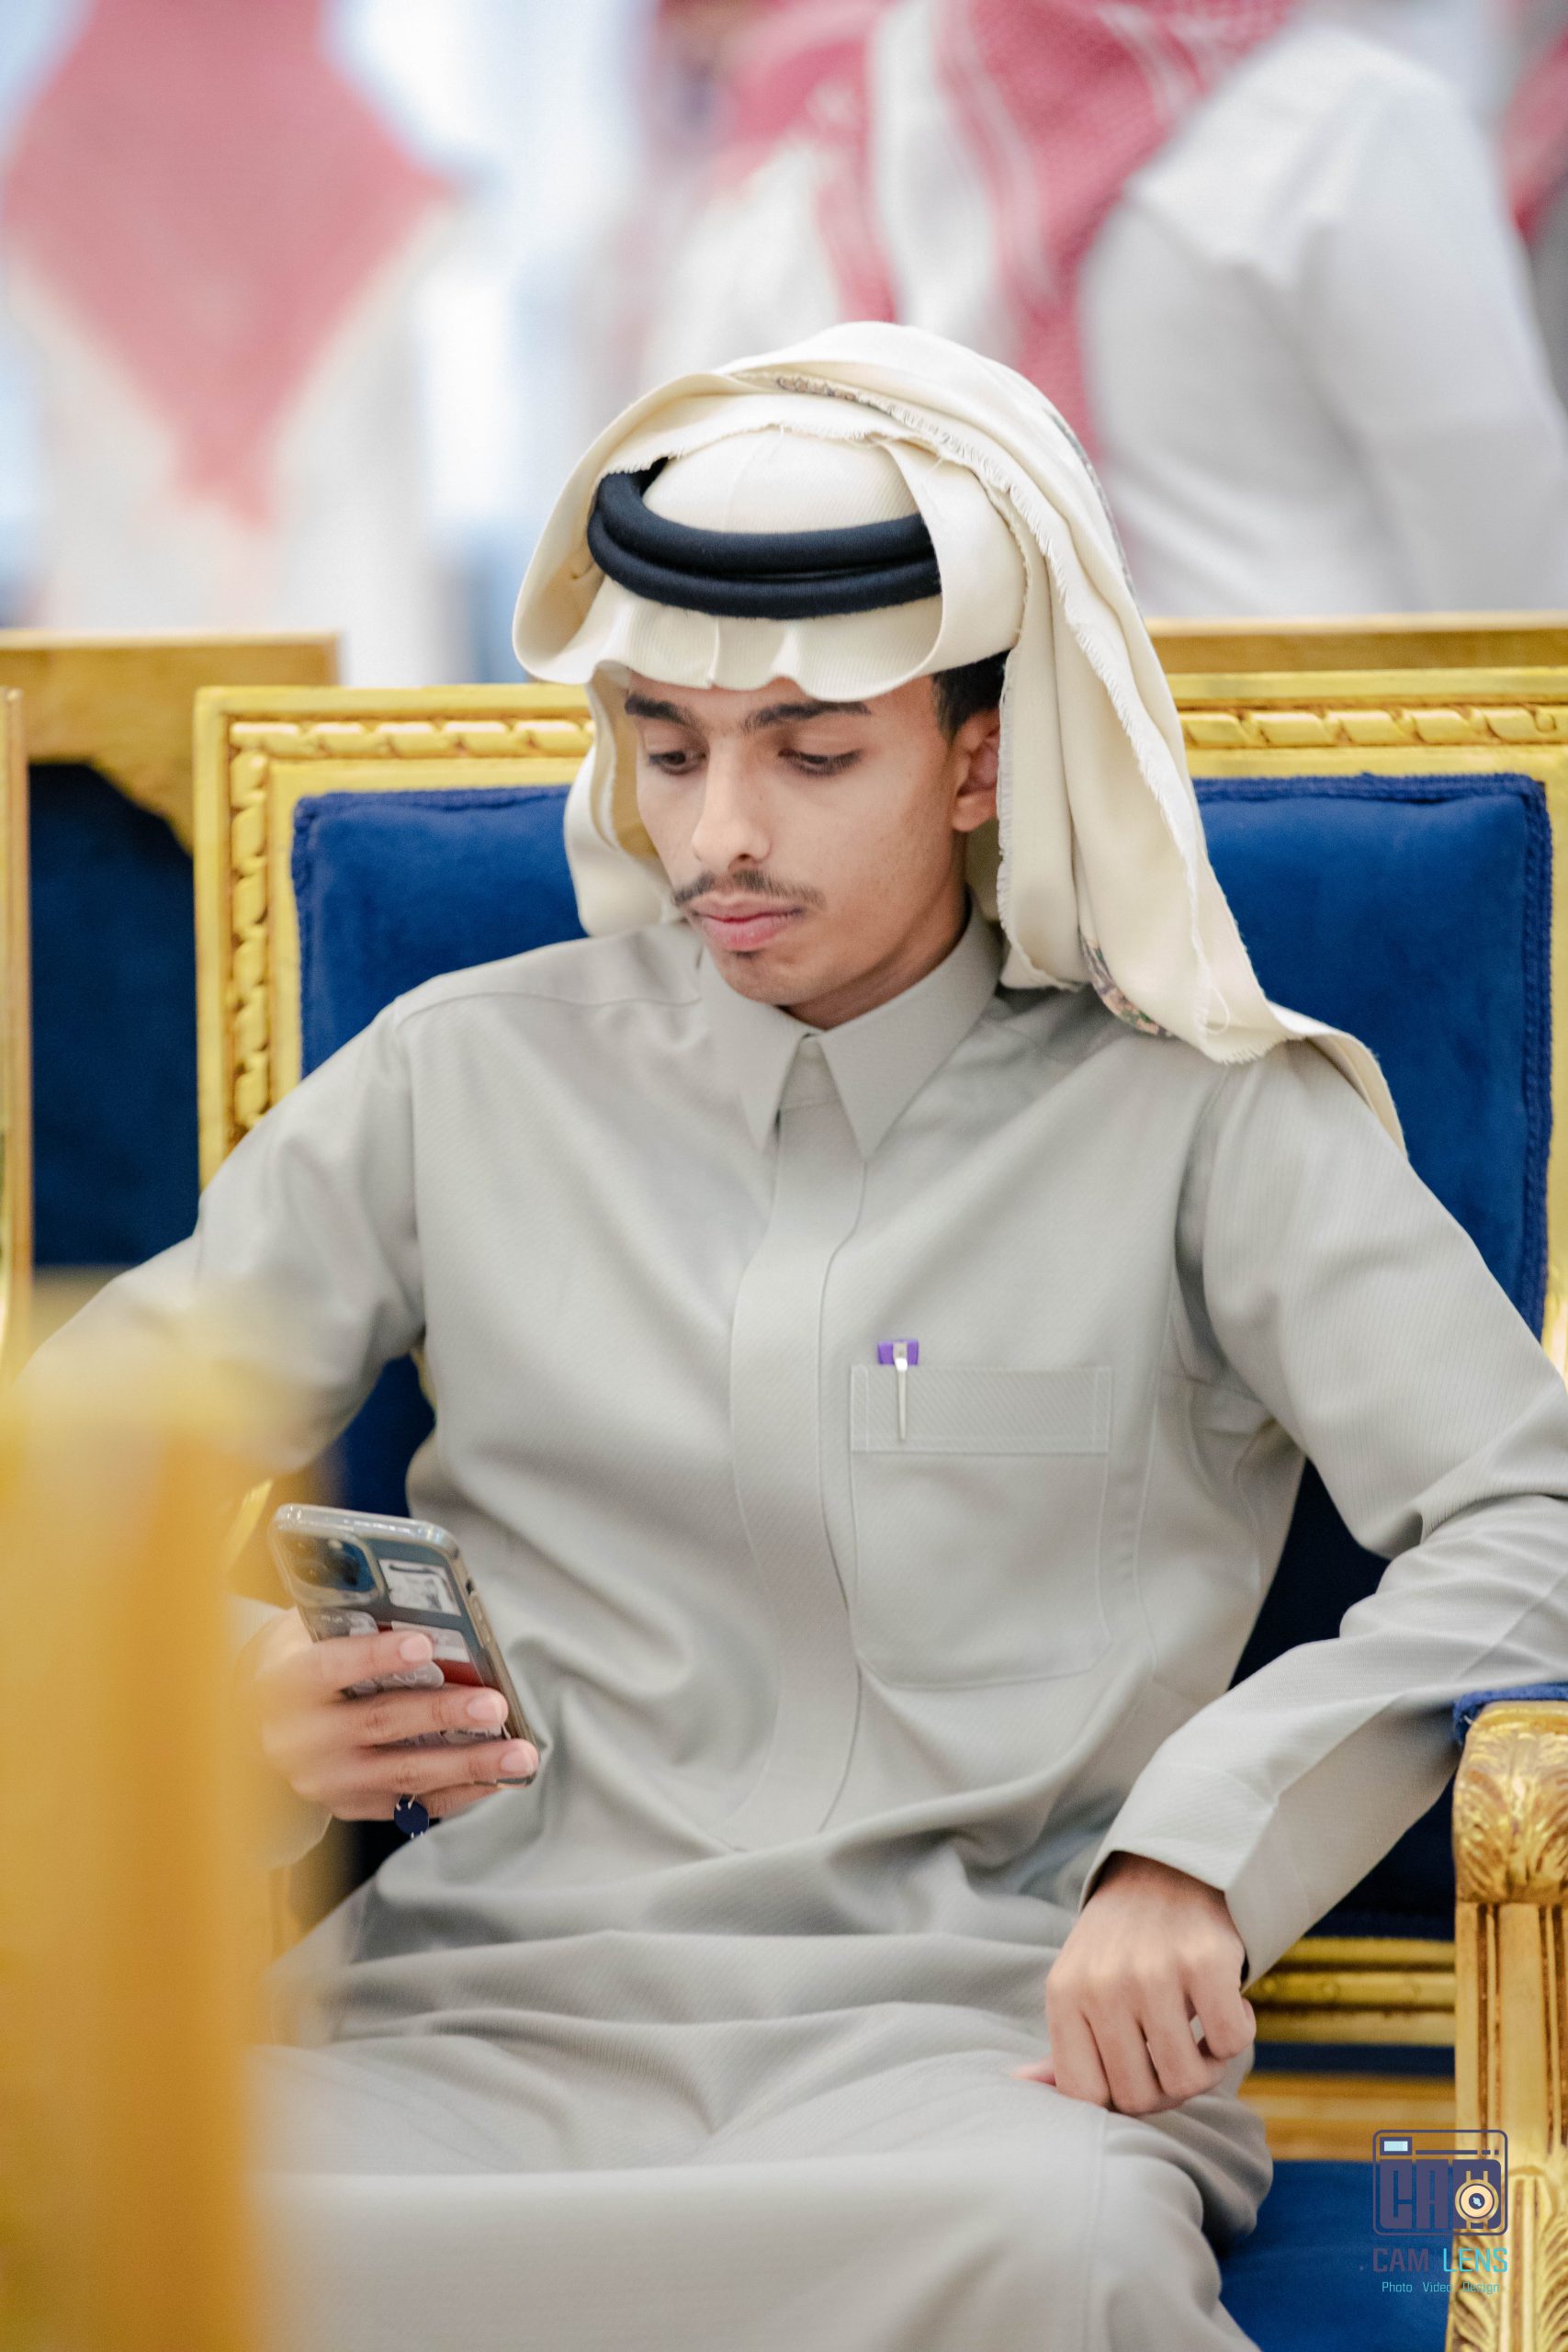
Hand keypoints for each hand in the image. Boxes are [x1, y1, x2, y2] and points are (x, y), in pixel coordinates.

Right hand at [242, 1610, 539, 1824]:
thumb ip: (353, 1618)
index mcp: (282, 1685)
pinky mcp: (349, 1805)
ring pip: (403, 1772)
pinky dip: (460, 1791)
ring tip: (518, 1753)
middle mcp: (298, 1740)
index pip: (327, 1668)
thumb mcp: (309, 1626)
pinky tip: (498, 1777)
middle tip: (494, 1705)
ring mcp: (324, 1780)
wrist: (255, 1718)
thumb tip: (421, 1605)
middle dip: (444, 1715)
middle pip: (378, 1724)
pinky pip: (412, 1804)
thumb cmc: (302, 1657)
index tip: (423, 1644)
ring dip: (468, 1763)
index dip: (374, 1656)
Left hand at [1013, 1852, 1254, 2114]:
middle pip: (1140, 2099)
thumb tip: (1020, 2084)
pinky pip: (1230, 2043)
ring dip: (1208, 2066)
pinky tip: (1228, 2003)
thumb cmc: (1122, 1944)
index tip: (1141, 2074)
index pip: (1084, 2095)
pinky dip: (1237, 2033)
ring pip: (1188, 2080)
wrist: (1169, 1867)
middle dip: (1168, 2089)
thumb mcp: (1079, 1984)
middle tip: (1179, 2051)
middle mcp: (1102, 1985)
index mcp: (1064, 1996)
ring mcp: (1152, 1972)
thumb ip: (1062, 2044)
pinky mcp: (1204, 1961)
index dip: (1120, 2100)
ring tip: (1203, 2030)